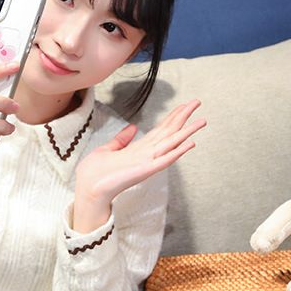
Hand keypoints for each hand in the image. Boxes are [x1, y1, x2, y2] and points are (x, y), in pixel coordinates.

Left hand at [72, 100, 205, 232]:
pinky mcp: (145, 171)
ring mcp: (148, 162)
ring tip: (201, 121)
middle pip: (170, 132)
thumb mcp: (108, 149)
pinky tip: (189, 144)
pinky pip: (164, 160)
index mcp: (139, 149)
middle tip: (197, 102)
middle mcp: (147, 154)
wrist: (88, 188)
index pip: (161, 129)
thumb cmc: (96, 172)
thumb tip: (132, 127)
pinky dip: (177, 152)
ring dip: (187, 132)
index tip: (184, 105)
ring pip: (172, 143)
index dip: (173, 116)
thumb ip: (122, 139)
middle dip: (184, 117)